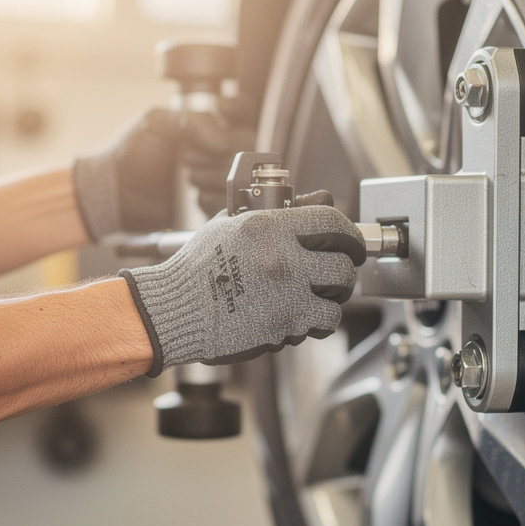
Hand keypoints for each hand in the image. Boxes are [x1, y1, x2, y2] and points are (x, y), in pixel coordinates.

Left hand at [72, 102, 253, 240]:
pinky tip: (191, 195)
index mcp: (204, 124)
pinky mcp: (213, 203)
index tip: (222, 113)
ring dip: (214, 175)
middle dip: (221, 150)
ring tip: (188, 177)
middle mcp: (216, 149)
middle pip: (246, 143)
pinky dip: (210, 196)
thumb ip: (191, 122)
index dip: (237, 111)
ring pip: (239, 173)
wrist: (117, 194)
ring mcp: (217, 176)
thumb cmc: (130, 155)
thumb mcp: (155, 124)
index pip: (241, 111)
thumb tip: (223, 142)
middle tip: (190, 157)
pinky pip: (228, 199)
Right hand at [120, 202, 366, 374]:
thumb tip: (311, 201)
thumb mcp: (229, 226)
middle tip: (337, 273)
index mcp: (268, 227)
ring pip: (340, 294)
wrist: (174, 310)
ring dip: (334, 296)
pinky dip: (320, 322)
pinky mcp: (284, 324)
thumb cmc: (196, 269)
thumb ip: (271, 213)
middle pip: (343, 262)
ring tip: (321, 295)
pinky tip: (306, 317)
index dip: (349, 233)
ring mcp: (286, 293)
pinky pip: (325, 321)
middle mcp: (281, 257)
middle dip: (344, 268)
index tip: (350, 242)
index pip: (332, 220)